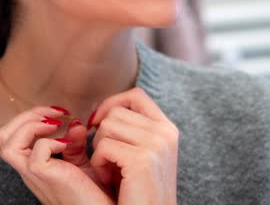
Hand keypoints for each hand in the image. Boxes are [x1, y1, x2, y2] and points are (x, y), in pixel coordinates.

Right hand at [0, 106, 115, 204]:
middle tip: (55, 115)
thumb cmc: (93, 194)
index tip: (60, 113)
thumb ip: (75, 143)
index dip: (32, 117)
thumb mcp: (82, 163)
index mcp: (35, 164)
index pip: (14, 136)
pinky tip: (66, 144)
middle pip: (4, 137)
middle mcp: (30, 169)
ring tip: (55, 125)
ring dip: (31, 125)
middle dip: (27, 116)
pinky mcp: (46, 178)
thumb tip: (75, 122)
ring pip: (8, 145)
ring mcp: (35, 175)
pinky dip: (49, 142)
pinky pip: (35, 155)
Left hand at [73, 87, 178, 204]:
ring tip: (112, 172)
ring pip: (107, 126)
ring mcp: (156, 144)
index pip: (136, 95)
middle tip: (112, 162)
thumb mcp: (139, 153)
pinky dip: (99, 163)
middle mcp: (165, 132)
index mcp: (167, 128)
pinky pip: (103, 146)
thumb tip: (93, 114)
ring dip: (100, 150)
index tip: (98, 122)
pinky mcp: (143, 159)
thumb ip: (126, 129)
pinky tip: (110, 180)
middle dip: (103, 135)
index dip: (112, 103)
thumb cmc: (138, 192)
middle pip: (116, 111)